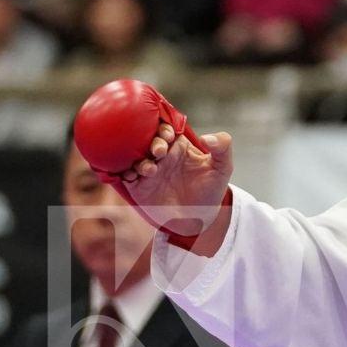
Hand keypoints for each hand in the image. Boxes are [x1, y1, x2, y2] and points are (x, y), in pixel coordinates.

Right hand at [73, 79, 235, 245]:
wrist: (201, 218)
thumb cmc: (211, 190)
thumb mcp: (222, 168)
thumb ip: (222, 149)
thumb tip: (209, 137)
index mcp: (178, 145)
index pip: (165, 128)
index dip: (164, 128)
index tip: (169, 135)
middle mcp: (160, 155)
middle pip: (147, 140)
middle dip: (151, 143)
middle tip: (159, 152)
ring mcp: (148, 170)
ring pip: (133, 157)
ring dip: (137, 160)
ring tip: (150, 170)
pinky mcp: (138, 187)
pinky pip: (124, 176)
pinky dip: (124, 173)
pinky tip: (132, 176)